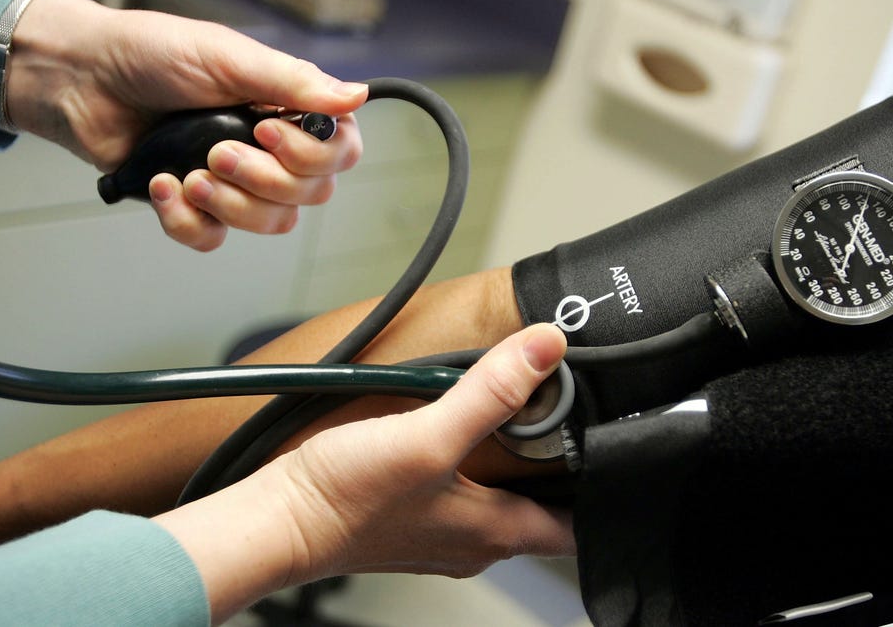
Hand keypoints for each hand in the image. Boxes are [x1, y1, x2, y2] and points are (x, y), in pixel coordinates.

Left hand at [6, 0, 366, 250]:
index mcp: (287, 109)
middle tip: (218, 150)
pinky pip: (213, 239)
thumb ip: (292, 82)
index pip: (339, 152)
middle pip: (310, 195)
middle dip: (263, 180)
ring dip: (229, 203)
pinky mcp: (196, 206)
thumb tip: (357, 96)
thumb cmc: (152, 54)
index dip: (312, 156)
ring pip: (270, 223)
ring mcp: (235, 181)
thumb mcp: (228, 58)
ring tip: (189, 172)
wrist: (81, 80)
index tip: (266, 130)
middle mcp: (270, 149)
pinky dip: (185, 219)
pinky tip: (162, 184)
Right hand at [154, 323, 575, 620]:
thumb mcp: (427, 437)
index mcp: (495, 532)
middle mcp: (474, 542)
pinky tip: (456, 436)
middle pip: (542, 513)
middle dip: (562, 474)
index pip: (576, 531)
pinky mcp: (409, 520)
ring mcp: (441, 534)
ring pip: (502, 504)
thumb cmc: (344, 499)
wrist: (276, 521)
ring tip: (522, 421)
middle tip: (570, 423)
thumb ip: (489, 393)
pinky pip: (462, 496)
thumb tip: (545, 349)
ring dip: (516, 468)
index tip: (616, 455)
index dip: (603, 494)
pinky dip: (474, 467)